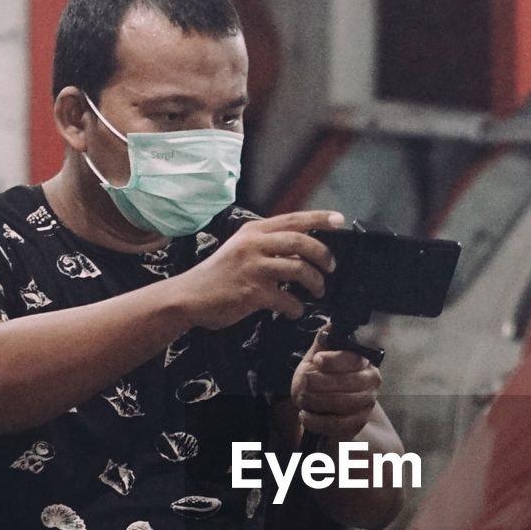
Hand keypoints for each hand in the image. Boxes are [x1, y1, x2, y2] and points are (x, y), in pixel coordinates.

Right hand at [179, 210, 341, 329]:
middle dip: (323, 255)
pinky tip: (293, 310)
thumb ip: (268, 245)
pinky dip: (296, 307)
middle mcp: (254, 244)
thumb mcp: (242, 249)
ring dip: (315, 282)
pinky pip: (287, 299)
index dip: (320, 219)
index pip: (293, 219)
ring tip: (317, 291)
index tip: (340, 220)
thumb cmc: (219, 275)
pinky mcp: (252, 292)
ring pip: (299, 269)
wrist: (190, 296)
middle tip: (330, 267)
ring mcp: (253, 268)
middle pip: (301, 242)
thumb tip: (303, 250)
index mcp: (254, 231)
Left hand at [291, 331, 381, 440]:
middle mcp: (371, 381)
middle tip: (304, 383)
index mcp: (363, 360)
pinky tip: (305, 416)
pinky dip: (319, 422)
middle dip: (322, 383)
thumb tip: (329, 325)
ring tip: (301, 400)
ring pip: (345, 404)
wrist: (320, 406)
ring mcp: (367, 404)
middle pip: (350, 382)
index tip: (317, 360)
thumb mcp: (315, 358)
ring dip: (318, 402)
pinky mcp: (358, 423)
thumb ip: (323, 342)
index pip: (353, 359)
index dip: (334, 360)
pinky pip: (341, 425)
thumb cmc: (319, 379)